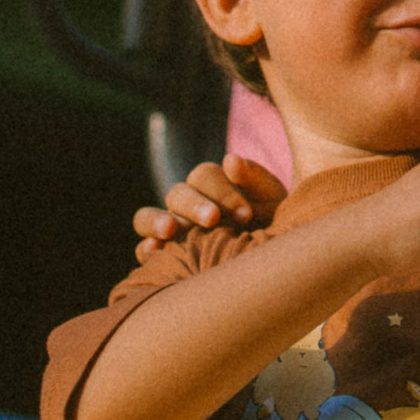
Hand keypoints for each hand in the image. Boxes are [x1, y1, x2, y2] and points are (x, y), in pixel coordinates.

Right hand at [133, 158, 289, 259]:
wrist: (275, 259)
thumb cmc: (273, 222)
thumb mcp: (272, 200)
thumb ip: (254, 178)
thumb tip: (231, 160)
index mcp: (212, 186)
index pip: (204, 176)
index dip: (222, 191)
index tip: (247, 214)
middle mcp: (187, 204)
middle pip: (176, 194)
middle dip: (194, 205)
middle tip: (213, 219)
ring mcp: (172, 229)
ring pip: (147, 217)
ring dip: (155, 221)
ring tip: (169, 231)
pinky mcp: (163, 256)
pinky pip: (144, 250)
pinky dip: (146, 249)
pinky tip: (155, 252)